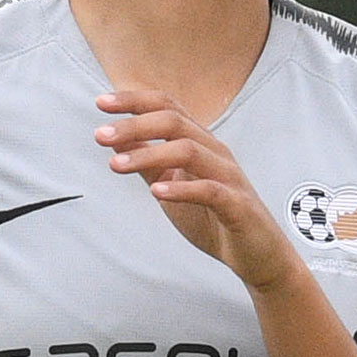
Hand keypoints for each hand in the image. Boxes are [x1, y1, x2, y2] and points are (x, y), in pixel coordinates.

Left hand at [94, 90, 295, 286]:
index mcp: (200, 142)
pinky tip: (157, 192)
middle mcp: (215, 151)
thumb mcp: (171, 186)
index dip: (134, 101)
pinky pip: (210, 190)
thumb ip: (147, 162)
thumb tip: (115, 139)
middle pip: (174, 121)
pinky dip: (181, 189)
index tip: (100, 103)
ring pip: (189, 150)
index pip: (167, 107)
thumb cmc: (212, 218)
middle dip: (134, 125)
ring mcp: (228, 176)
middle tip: (99, 135)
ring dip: (148, 155)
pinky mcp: (238, 205)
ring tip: (116, 166)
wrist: (256, 255)